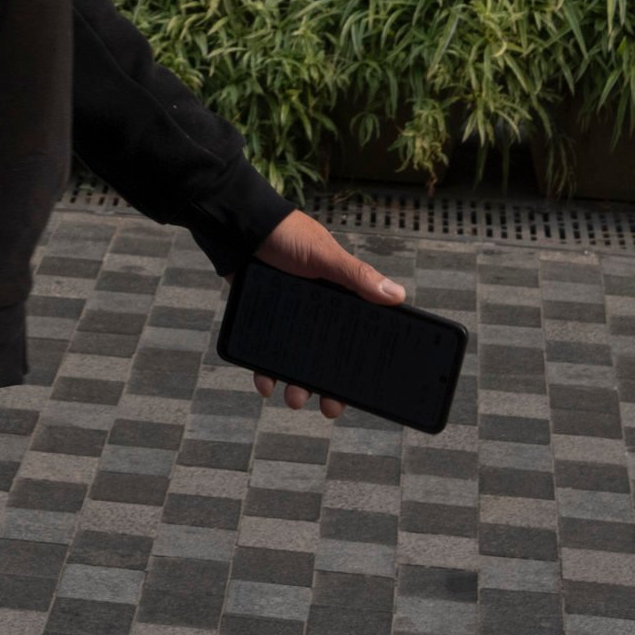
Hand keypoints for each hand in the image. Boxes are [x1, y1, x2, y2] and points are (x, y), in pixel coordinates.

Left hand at [241, 211, 406, 420]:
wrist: (237, 226)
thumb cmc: (285, 236)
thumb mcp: (323, 255)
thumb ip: (356, 276)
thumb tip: (397, 296)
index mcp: (341, 299)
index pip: (360, 337)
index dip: (364, 365)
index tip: (370, 391)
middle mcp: (317, 314)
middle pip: (330, 359)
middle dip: (330, 387)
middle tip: (330, 408)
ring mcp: (290, 321)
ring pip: (298, 363)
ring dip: (299, 386)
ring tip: (295, 398)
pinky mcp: (264, 324)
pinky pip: (266, 357)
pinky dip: (266, 374)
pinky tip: (266, 383)